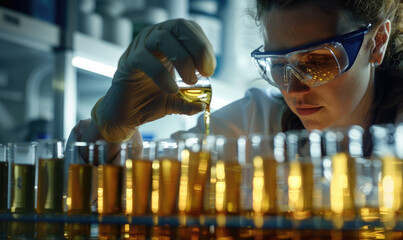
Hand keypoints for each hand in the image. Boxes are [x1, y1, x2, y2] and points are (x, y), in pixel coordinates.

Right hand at [91, 19, 215, 141]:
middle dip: (197, 47)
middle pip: (179, 26)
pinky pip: (145, 59)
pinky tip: (171, 89)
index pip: (190, 29)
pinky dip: (162, 74)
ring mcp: (140, 46)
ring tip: (190, 81)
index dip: (203, 46)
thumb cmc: (151, 99)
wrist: (127, 113)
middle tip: (204, 73)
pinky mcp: (128, 60)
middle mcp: (155, 37)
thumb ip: (190, 102)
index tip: (209, 70)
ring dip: (182, 59)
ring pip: (163, 38)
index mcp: (170, 41)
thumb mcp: (176, 101)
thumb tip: (202, 106)